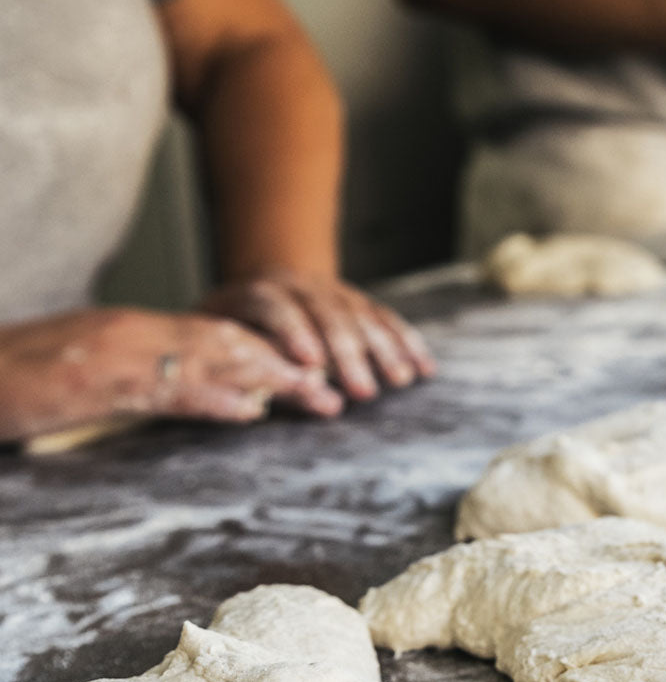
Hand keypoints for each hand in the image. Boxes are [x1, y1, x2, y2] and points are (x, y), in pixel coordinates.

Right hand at [0, 308, 343, 442]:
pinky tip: (248, 408)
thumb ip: (146, 384)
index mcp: (134, 331)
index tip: (312, 373)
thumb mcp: (89, 378)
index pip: (217, 336)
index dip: (270, 353)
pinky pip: (165, 387)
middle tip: (335, 388)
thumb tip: (207, 399)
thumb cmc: (14, 378)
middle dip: (287, 363)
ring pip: (210, 356)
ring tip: (316, 394)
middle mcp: (134, 333)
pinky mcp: (96, 383)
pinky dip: (212, 396)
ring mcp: (117, 354)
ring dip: (270, 375)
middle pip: (229, 341)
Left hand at [203, 270, 435, 402]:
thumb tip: (275, 396)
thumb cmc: (236, 333)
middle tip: (364, 392)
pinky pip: (386, 319)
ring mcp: (332, 290)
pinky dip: (406, 342)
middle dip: (349, 353)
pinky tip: (424, 367)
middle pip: (327, 314)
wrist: (263, 287)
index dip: (293, 332)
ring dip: (384, 348)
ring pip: (362, 315)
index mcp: (257, 293)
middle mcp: (298, 285)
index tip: (311, 363)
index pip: (275, 306)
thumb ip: (251, 365)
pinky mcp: (358, 300)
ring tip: (401, 381)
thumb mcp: (227, 343)